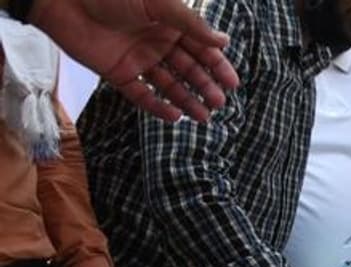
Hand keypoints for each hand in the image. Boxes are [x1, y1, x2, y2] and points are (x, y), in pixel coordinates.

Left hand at [27, 0, 240, 122]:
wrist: (63, 0)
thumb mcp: (158, 3)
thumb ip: (191, 24)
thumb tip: (223, 41)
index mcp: (168, 22)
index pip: (200, 47)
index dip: (217, 66)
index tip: (232, 84)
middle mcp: (156, 41)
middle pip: (187, 68)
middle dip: (204, 86)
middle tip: (219, 103)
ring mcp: (137, 58)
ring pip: (168, 84)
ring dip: (187, 100)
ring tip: (204, 116)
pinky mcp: (118, 73)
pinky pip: (141, 94)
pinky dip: (157, 106)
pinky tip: (174, 116)